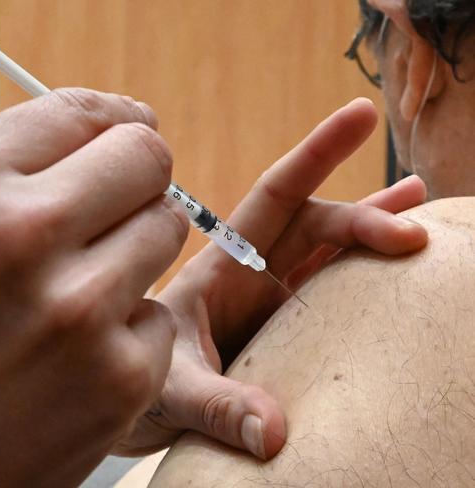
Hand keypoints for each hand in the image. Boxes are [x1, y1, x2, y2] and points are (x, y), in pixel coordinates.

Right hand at [0, 89, 187, 486]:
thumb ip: (22, 157)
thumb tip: (125, 118)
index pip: (85, 111)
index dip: (112, 120)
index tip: (122, 133)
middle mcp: (24, 234)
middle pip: (148, 158)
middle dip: (135, 178)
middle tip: (109, 209)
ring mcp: (79, 311)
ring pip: (168, 227)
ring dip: (134, 249)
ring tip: (78, 287)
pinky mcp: (122, 379)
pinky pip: (161, 315)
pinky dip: (128, 328)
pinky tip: (77, 355)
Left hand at [115, 98, 427, 458]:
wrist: (126, 406)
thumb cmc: (134, 382)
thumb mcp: (170, 388)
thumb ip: (216, 405)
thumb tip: (273, 434)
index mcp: (223, 266)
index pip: (275, 197)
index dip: (316, 155)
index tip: (360, 116)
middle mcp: (252, 274)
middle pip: (315, 226)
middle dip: (362, 218)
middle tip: (413, 232)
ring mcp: (271, 301)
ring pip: (330, 254)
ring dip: (374, 233)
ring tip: (424, 215)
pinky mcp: (285, 330)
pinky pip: (333, 294)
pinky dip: (366, 278)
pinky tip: (399, 272)